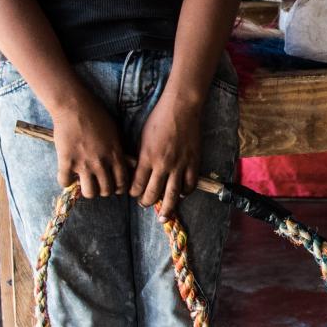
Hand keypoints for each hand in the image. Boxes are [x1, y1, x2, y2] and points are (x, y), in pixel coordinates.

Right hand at [52, 101, 129, 198]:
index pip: (122, 183)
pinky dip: (66, 181)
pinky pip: (65, 182)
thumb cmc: (97, 116)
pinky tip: (67, 175)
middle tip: (98, 183)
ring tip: (84, 182)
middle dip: (103, 190)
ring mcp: (84, 163)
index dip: (118, 188)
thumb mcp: (116, 133)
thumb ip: (121, 151)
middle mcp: (101, 163)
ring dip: (87, 189)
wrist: (74, 106)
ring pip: (89, 192)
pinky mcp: (66, 161)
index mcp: (115, 155)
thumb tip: (130, 165)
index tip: (114, 186)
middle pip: (106, 191)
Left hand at [131, 98, 200, 216]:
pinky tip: (180, 194)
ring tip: (164, 217)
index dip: (134, 193)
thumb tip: (137, 172)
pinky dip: (184, 192)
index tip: (134, 194)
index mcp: (146, 158)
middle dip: (146, 202)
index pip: (137, 185)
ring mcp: (179, 165)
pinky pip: (189, 185)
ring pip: (172, 195)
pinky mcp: (193, 163)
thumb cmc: (159, 119)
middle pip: (152, 193)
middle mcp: (162, 164)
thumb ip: (140, 157)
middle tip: (144, 205)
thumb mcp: (142, 137)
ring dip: (167, 208)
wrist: (181, 108)